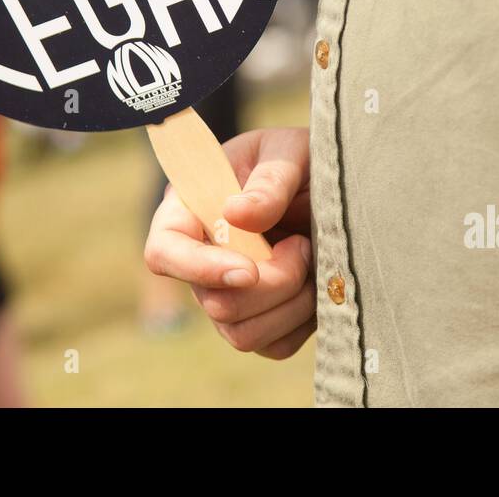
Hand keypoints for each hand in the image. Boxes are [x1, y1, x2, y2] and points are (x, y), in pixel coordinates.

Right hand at [144, 127, 313, 358]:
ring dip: (291, 302)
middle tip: (302, 244)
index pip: (164, 252)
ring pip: (242, 334)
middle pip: (214, 304)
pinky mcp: (261, 321)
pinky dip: (304, 319)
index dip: (198, 269)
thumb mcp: (289, 152)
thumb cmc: (300, 159)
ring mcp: (229, 295)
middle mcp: (202, 260)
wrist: (334, 187)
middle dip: (271, 282)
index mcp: (192, 210)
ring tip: (310, 257)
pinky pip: (275, 345)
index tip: (249, 269)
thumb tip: (234, 215)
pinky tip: (317, 282)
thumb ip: (268, 181)